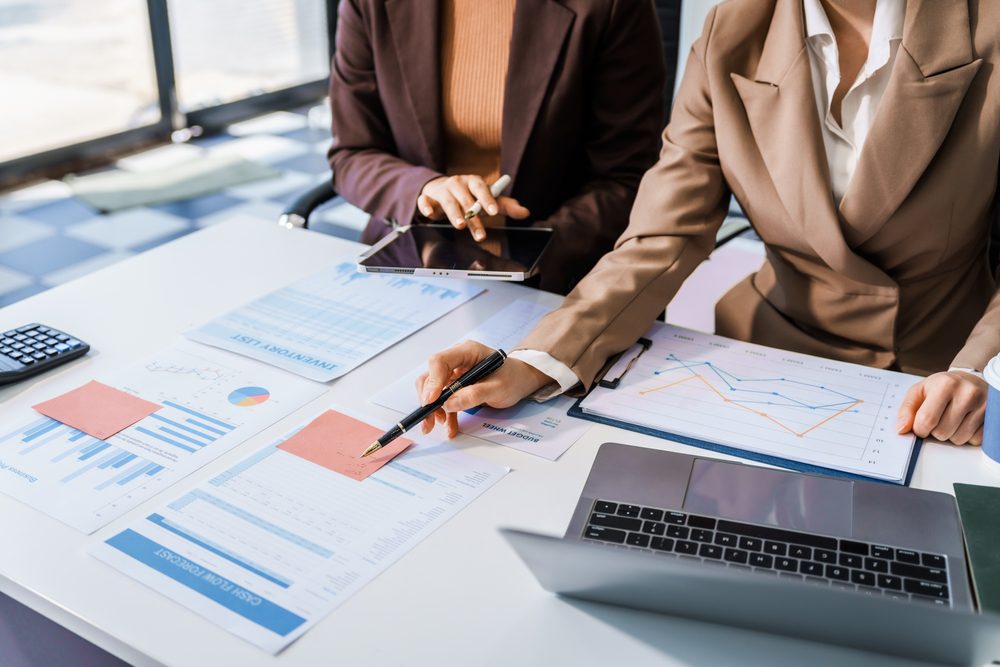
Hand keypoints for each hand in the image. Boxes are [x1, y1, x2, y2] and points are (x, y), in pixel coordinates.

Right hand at [415, 340, 552, 437]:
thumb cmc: (512, 378)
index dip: (432, 381)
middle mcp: (457, 359)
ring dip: (434, 409)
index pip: (440, 361)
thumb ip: (474, 394)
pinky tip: (450, 426)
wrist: (520, 380)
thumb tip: (449, 404)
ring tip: (439, 426)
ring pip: (433, 389)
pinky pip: (444, 399)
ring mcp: (455, 372)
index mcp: (467, 352)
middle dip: (428, 399)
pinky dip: (444, 413)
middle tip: (429, 420)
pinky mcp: (456, 385)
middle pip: (431, 376)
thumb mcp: (498, 388)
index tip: (431, 401)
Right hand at [417, 175, 528, 241]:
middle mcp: (457, 184)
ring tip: (461, 226)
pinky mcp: (427, 198)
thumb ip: (505, 206)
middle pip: (466, 200)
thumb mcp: (487, 199)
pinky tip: (429, 214)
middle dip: (473, 216)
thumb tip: (525, 212)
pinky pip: (425, 201)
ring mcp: (442, 190)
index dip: (487, 199)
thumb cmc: (468, 195)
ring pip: (448, 202)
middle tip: (480, 233)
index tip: (494, 212)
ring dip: (455, 214)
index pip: (482, 188)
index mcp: (473, 182)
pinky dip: (426, 206)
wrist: (441, 189)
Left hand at [896, 371, 987, 444]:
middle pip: (942, 432)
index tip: (920, 426)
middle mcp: (968, 393)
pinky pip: (975, 440)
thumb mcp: (919, 391)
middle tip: (938, 419)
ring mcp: (984, 405)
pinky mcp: (993, 416)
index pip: (926, 420)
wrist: (969, 380)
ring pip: (958, 439)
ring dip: (950, 435)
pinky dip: (966, 437)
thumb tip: (901, 429)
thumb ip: (907, 409)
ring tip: (951, 420)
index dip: (919, 429)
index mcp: (945, 385)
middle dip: (935, 431)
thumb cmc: (941, 387)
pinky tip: (965, 422)